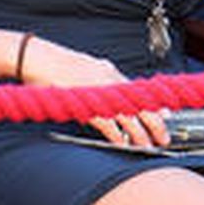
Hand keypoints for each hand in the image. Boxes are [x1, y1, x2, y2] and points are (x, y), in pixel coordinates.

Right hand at [18, 37, 169, 148]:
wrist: (37, 58)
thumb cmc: (58, 65)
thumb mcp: (86, 69)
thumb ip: (101, 78)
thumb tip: (110, 85)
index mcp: (110, 71)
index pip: (138, 90)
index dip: (154, 105)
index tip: (167, 116)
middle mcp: (109, 79)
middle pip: (140, 104)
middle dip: (155, 122)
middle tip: (165, 137)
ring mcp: (99, 91)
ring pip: (127, 116)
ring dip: (140, 133)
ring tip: (149, 146)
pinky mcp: (85, 102)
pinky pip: (107, 122)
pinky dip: (117, 135)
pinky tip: (123, 144)